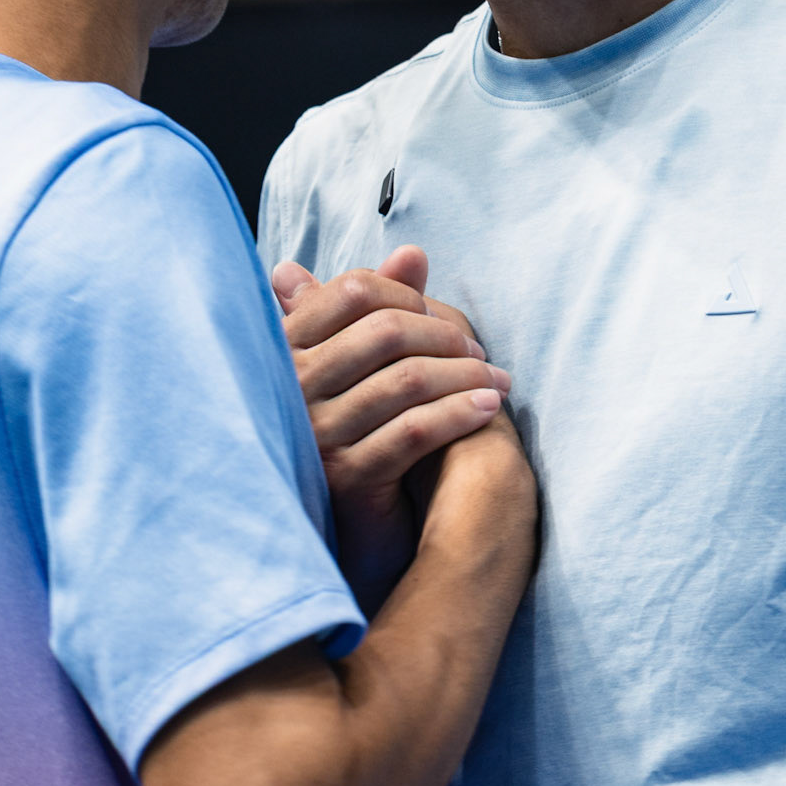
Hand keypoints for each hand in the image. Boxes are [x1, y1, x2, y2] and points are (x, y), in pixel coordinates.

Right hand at [273, 246, 509, 606]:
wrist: (342, 531)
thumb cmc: (355, 432)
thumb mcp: (359, 366)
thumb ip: (380, 306)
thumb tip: (412, 254)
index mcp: (286, 346)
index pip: (352, 291)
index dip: (407, 296)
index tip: (444, 319)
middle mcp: (292, 385)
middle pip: (385, 331)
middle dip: (446, 338)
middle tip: (481, 357)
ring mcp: (315, 432)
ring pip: (407, 380)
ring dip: (466, 377)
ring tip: (498, 383)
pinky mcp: (344, 476)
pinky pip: (415, 430)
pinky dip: (460, 413)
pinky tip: (489, 410)